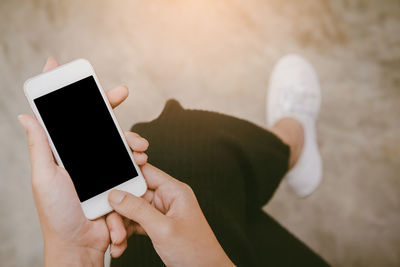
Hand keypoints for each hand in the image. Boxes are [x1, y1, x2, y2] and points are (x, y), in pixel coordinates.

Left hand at [18, 58, 148, 266]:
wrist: (80, 245)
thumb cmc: (57, 214)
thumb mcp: (44, 177)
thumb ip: (40, 146)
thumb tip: (25, 115)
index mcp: (65, 154)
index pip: (75, 121)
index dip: (82, 98)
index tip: (89, 77)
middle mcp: (85, 159)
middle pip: (102, 127)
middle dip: (113, 109)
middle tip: (123, 93)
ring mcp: (103, 170)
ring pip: (120, 145)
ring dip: (131, 140)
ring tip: (139, 146)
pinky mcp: (118, 182)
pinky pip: (130, 167)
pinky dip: (137, 163)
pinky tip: (141, 163)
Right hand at [107, 164, 233, 265]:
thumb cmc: (196, 252)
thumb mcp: (163, 229)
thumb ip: (139, 210)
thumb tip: (117, 195)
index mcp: (174, 191)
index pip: (146, 172)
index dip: (126, 175)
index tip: (108, 187)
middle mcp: (168, 199)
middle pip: (134, 193)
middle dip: (120, 209)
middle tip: (111, 225)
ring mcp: (161, 213)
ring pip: (132, 210)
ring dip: (121, 225)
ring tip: (117, 240)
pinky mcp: (157, 226)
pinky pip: (135, 223)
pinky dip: (126, 233)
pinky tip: (121, 243)